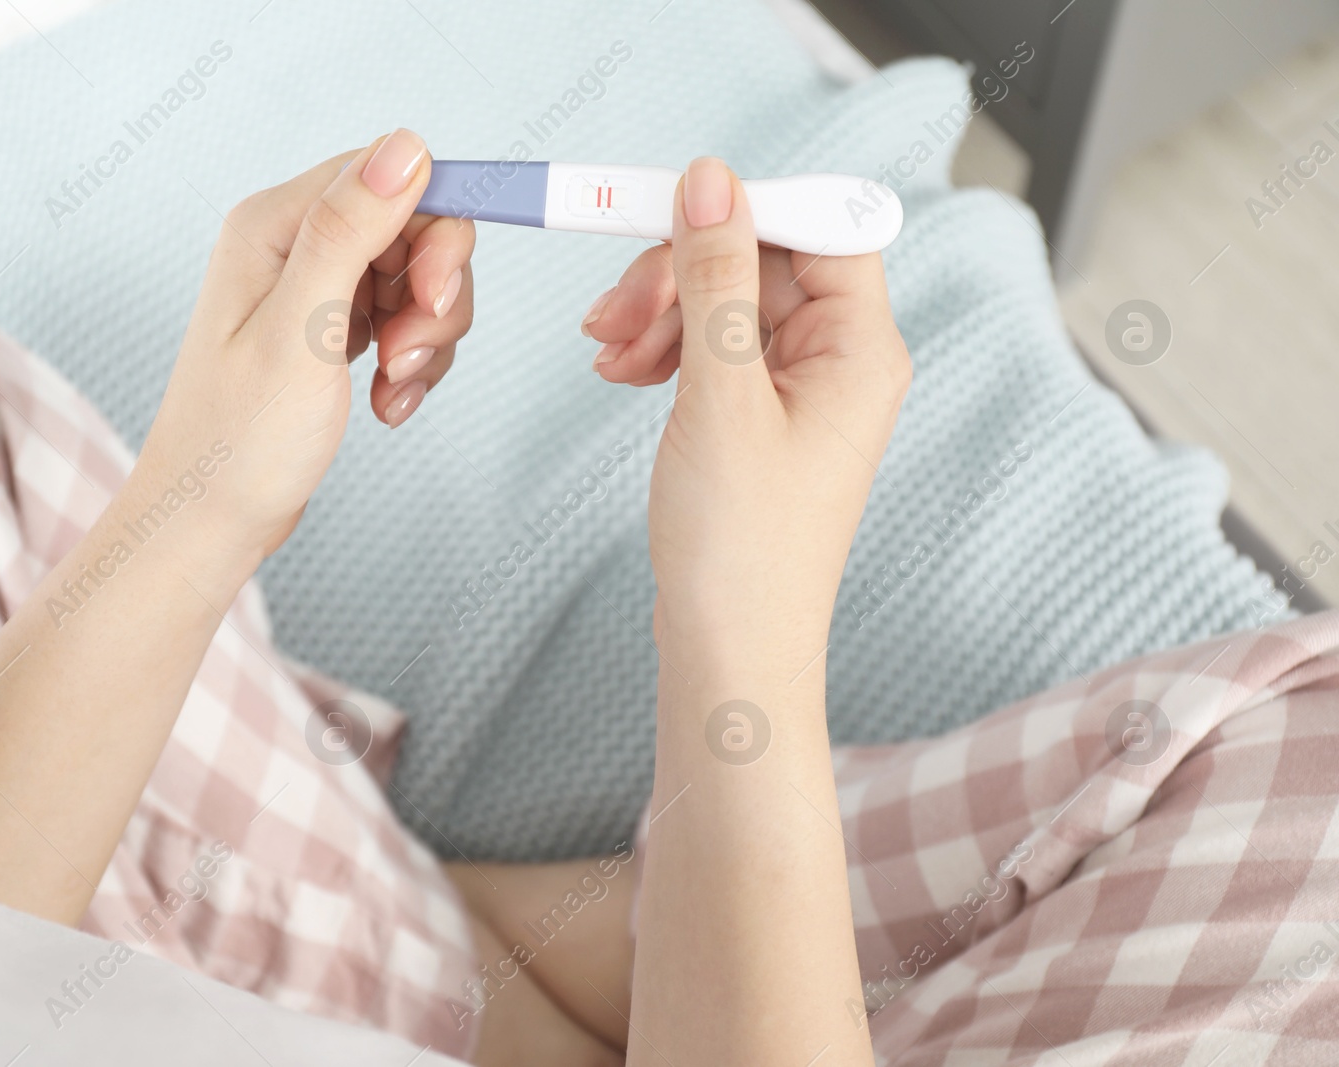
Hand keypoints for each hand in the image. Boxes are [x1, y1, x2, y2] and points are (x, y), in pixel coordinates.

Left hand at [136, 128, 474, 568]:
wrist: (211, 520)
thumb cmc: (239, 441)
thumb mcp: (303, 332)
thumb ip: (351, 232)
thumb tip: (407, 145)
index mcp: (275, 225)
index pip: (391, 177)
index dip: (434, 233)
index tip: (435, 299)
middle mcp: (293, 243)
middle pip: (415, 229)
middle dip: (433, 296)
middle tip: (407, 356)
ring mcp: (314, 287)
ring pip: (418, 279)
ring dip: (426, 339)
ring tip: (392, 389)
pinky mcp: (332, 328)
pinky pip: (405, 321)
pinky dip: (413, 364)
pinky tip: (387, 404)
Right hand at [584, 157, 909, 671]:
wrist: (729, 650)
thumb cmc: (741, 545)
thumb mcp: (719, 395)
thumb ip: (714, 279)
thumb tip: (711, 178)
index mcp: (860, 349)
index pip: (820, 229)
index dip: (744, 210)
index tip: (666, 214)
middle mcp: (840, 362)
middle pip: (760, 262)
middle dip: (679, 272)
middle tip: (612, 312)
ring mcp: (799, 391)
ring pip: (726, 302)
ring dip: (661, 311)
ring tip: (605, 352)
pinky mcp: (760, 418)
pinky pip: (713, 348)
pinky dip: (664, 348)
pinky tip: (620, 369)